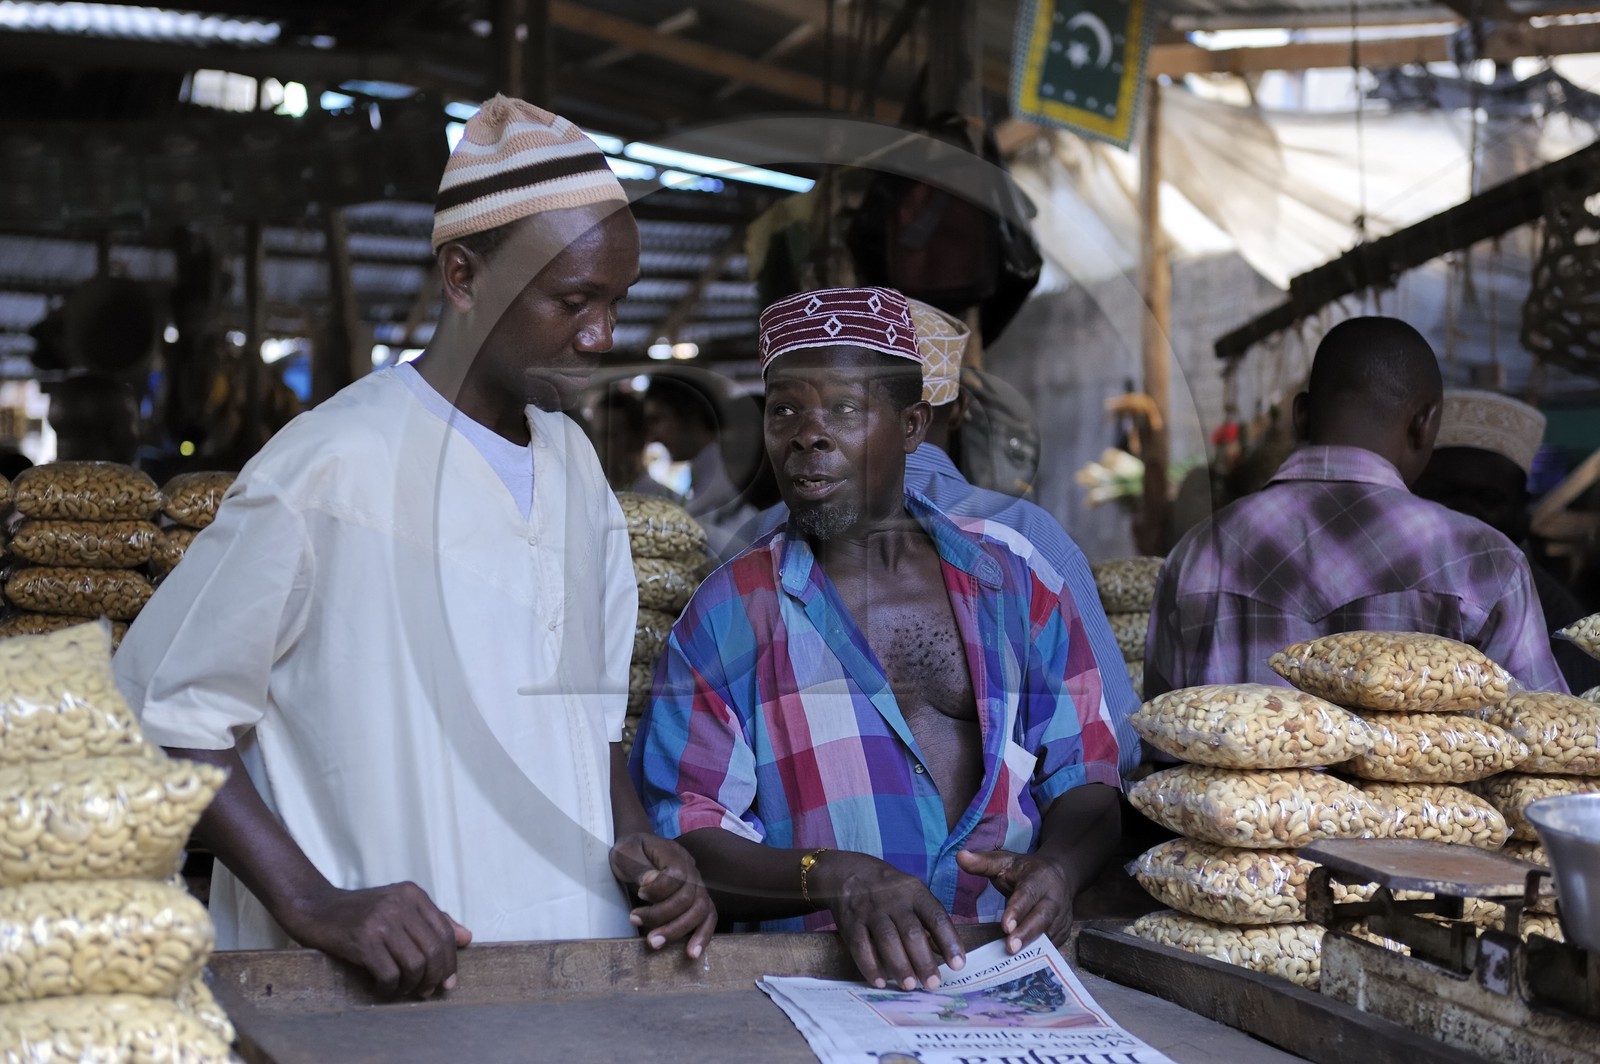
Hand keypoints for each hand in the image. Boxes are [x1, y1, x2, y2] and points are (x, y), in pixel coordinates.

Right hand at [280, 881, 471, 997]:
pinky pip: (389, 974)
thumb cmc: (361, 912)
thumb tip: (467, 938)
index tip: (447, 981)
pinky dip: (389, 988)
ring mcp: (381, 921)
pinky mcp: (362, 940)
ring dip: (411, 985)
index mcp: (413, 894)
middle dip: (434, 977)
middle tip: (427, 991)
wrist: (316, 908)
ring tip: (402, 989)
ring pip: (415, 964)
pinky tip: (382, 988)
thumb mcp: (399, 907)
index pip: (444, 932)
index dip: (450, 961)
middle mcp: (400, 904)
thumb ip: (434, 920)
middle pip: (433, 950)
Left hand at [610, 832, 716, 959]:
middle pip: (689, 897)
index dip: (658, 889)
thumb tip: (651, 882)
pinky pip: (708, 918)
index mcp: (674, 854)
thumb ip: (639, 868)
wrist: (638, 849)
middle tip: (639, 926)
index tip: (640, 894)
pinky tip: (692, 953)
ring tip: (655, 943)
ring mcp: (698, 885)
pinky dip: (703, 936)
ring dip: (678, 930)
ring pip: (700, 911)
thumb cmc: (631, 853)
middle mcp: (692, 870)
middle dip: (663, 917)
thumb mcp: (625, 854)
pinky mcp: (698, 900)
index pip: (676, 875)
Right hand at [810, 850, 964, 990]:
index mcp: (915, 893)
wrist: (848, 872)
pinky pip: (860, 946)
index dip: (949, 941)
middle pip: (911, 932)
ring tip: (909, 985)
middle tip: (932, 984)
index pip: (936, 916)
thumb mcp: (912, 895)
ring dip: (899, 965)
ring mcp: (870, 910)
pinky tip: (880, 982)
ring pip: (887, 939)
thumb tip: (947, 954)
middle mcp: (894, 900)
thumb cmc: (890, 891)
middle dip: (923, 960)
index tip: (959, 964)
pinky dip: (870, 966)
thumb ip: (929, 922)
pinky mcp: (850, 922)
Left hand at [956, 848, 1071, 953]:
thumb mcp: (1005, 862)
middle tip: (1010, 948)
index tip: (1005, 926)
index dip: (1017, 911)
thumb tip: (960, 857)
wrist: (1060, 874)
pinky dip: (1039, 956)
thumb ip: (983, 862)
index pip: (1027, 895)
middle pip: (1042, 918)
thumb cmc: (1025, 871)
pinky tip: (1023, 965)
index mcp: (1039, 878)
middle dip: (1026, 934)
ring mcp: (1062, 916)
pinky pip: (1052, 946)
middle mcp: (1054, 898)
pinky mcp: (1064, 932)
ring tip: (1014, 961)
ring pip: (1049, 935)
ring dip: (1032, 948)